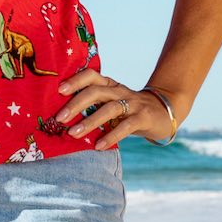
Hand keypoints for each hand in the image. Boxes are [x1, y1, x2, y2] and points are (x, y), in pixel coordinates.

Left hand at [54, 71, 178, 147]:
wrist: (163, 112)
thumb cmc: (128, 110)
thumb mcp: (111, 103)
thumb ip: (93, 106)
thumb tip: (63, 118)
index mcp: (109, 84)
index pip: (91, 75)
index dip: (75, 80)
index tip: (59, 90)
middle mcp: (119, 90)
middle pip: (96, 91)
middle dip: (76, 104)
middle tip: (59, 118)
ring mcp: (133, 103)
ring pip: (109, 108)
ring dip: (89, 121)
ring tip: (73, 133)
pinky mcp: (144, 117)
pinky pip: (126, 126)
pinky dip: (111, 136)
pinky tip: (98, 146)